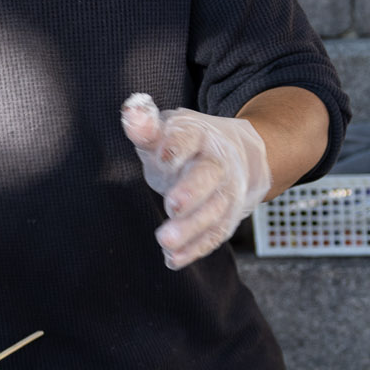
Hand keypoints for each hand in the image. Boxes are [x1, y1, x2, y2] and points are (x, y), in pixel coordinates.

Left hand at [121, 93, 271, 269]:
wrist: (239, 155)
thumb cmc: (189, 144)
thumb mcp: (167, 129)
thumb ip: (145, 126)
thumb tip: (131, 111)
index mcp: (200, 135)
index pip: (189, 138)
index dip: (176, 147)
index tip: (163, 156)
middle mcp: (219, 163)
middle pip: (209, 176)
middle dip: (192, 191)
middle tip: (172, 206)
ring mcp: (227, 192)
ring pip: (214, 210)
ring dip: (192, 228)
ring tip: (166, 240)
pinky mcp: (227, 217)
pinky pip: (215, 234)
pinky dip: (196, 248)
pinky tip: (173, 258)